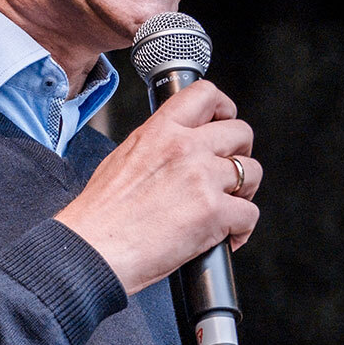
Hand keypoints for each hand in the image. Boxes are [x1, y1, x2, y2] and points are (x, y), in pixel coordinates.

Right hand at [54, 79, 262, 292]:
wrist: (92, 250)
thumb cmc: (100, 216)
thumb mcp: (123, 159)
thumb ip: (157, 147)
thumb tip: (177, 152)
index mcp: (159, 131)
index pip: (205, 94)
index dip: (224, 108)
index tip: (224, 122)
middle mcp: (185, 148)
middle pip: (241, 132)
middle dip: (240, 153)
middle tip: (229, 174)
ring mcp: (202, 178)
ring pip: (252, 171)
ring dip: (245, 192)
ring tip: (229, 207)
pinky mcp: (214, 212)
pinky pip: (250, 214)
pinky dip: (242, 229)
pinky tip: (226, 238)